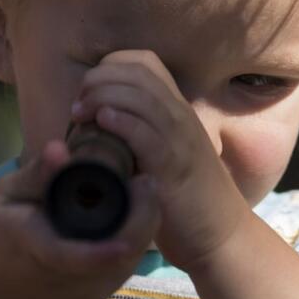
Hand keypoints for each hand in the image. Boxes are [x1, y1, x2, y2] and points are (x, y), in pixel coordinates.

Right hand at [0, 139, 160, 298]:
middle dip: (143, 214)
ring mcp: (90, 290)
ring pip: (133, 257)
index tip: (132, 205)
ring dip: (143, 222)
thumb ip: (36, 175)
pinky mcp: (102, 294)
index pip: (77, 255)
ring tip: (140, 190)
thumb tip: (60, 148)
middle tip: (144, 178)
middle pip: (122, 253)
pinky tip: (132, 212)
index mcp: (40, 252)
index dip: (109, 238)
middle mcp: (72, 278)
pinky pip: (128, 262)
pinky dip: (135, 235)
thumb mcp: (5, 198)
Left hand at [70, 50, 250, 270]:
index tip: (87, 94)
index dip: (109, 68)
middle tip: (77, 106)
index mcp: (176, 110)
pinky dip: (122, 122)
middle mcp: (180, 117)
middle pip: (137, 72)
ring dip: (103, 97)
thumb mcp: (165, 154)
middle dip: (99, 80)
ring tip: (80, 114)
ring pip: (141, 96)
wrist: (221, 236)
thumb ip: (141, 134)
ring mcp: (180, 140)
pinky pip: (147, 133)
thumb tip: (100, 125)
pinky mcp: (175, 167)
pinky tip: (103, 123)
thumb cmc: (187, 199)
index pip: (143, 62)